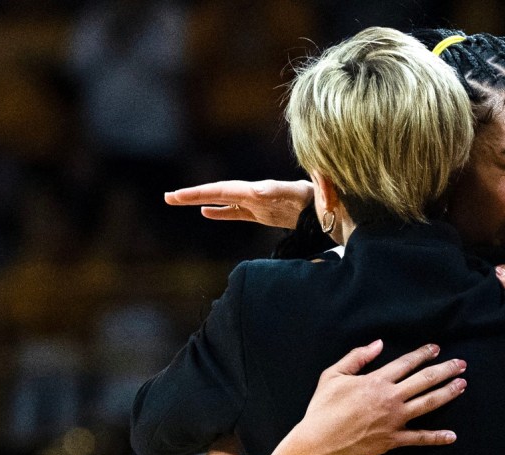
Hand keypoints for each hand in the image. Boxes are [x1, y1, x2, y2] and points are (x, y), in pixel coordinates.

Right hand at [164, 180, 313, 227]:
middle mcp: (255, 194)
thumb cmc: (320, 200)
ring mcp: (259, 204)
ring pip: (224, 202)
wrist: (336, 208)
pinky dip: (221, 212)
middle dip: (193, 195)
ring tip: (177, 201)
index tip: (181, 196)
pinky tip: (205, 213)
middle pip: (218, 193)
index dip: (201, 192)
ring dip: (201, 201)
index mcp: (258, 190)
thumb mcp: (301, 195)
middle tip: (167, 197)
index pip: (223, 190)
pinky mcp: (265, 214)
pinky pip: (237, 213)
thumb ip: (281, 190)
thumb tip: (256, 190)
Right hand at [292, 340, 466, 454]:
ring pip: (428, 404)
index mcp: (376, 381)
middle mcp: (390, 398)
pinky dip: (437, 437)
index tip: (436, 349)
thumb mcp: (333, 376)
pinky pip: (419, 438)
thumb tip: (378, 344)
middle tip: (461, 363)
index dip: (423, 354)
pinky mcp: (393, 440)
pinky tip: (452, 435)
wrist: (318, 444)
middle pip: (424, 380)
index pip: (406, 363)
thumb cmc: (323, 409)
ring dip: (447, 393)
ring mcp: (394, 420)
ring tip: (462, 385)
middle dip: (445, 370)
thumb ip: (357, 357)